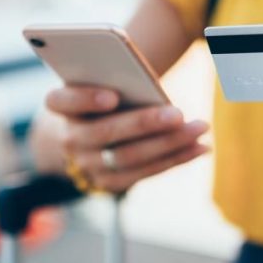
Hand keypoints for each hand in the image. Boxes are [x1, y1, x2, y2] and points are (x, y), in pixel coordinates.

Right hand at [45, 86, 209, 192]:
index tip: (112, 96)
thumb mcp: (100, 84)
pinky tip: (200, 147)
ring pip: (130, 157)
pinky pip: (146, 172)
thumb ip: (116, 80)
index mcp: (61, 107)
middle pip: (106, 132)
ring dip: (169, 144)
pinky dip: (176, 159)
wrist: (86, 138)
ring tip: (199, 129)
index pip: (62, 101)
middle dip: (144, 123)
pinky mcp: (109, 183)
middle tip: (177, 114)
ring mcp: (88, 165)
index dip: (85, 99)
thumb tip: (150, 86)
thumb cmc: (101, 99)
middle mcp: (70, 139)